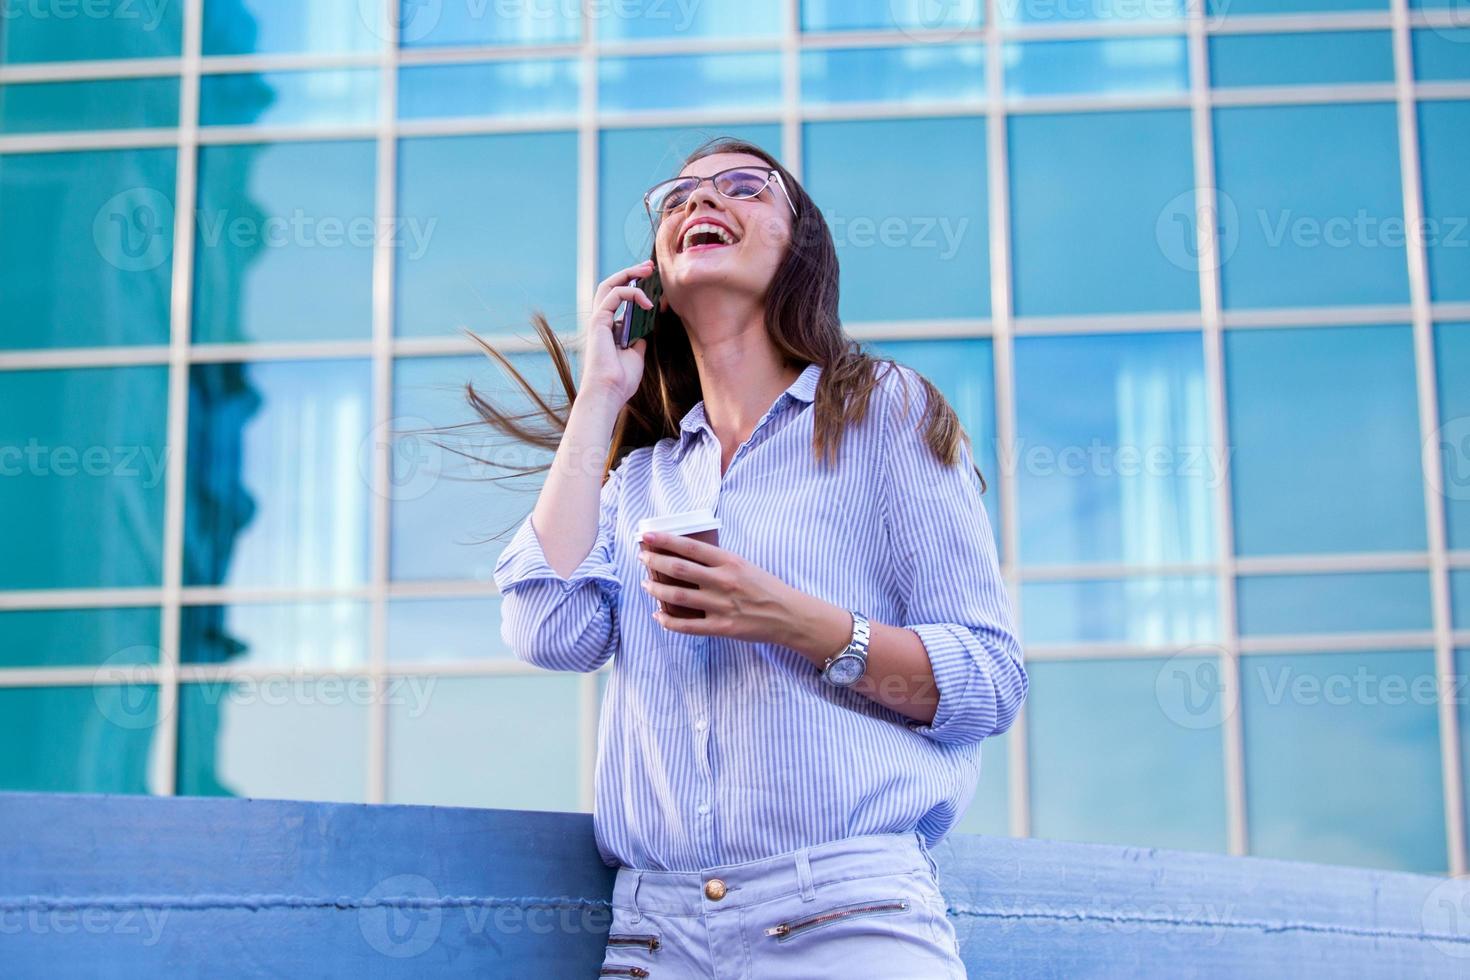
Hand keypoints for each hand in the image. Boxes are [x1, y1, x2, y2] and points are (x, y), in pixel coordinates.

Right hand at [581, 258, 654, 405]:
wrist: (609, 393)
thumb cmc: (621, 380)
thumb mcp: (636, 356)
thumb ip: (637, 341)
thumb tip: (644, 333)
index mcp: (609, 329)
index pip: (620, 300)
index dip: (635, 288)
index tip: (653, 284)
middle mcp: (602, 322)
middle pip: (612, 287)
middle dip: (630, 273)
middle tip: (649, 266)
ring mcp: (598, 321)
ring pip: (609, 286)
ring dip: (629, 274)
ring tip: (648, 270)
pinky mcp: (598, 321)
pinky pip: (614, 296)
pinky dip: (631, 293)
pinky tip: (646, 302)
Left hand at [637, 531, 796, 644]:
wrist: (789, 615)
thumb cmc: (766, 588)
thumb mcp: (745, 565)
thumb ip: (719, 562)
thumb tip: (688, 557)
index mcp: (730, 561)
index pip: (691, 547)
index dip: (665, 540)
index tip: (648, 536)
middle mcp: (723, 581)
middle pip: (679, 569)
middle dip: (655, 562)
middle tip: (642, 559)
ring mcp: (721, 605)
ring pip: (678, 596)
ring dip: (657, 589)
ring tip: (646, 585)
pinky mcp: (722, 627)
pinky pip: (688, 626)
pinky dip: (668, 621)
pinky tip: (658, 616)